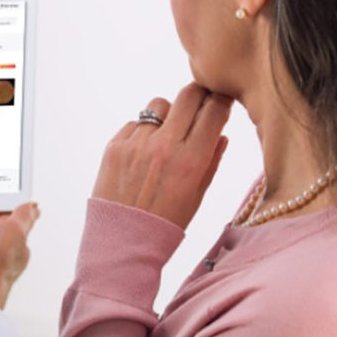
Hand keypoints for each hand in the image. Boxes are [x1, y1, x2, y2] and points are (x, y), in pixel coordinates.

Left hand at [92, 83, 230, 230]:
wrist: (122, 242)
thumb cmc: (165, 223)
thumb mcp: (197, 196)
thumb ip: (211, 161)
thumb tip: (221, 133)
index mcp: (190, 160)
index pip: (214, 111)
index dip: (221, 101)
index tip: (221, 102)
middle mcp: (164, 146)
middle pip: (188, 95)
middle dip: (198, 95)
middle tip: (198, 105)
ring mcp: (137, 144)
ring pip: (159, 105)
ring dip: (168, 114)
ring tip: (165, 137)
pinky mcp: (114, 146)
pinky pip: (135, 124)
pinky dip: (143, 133)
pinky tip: (143, 155)